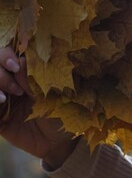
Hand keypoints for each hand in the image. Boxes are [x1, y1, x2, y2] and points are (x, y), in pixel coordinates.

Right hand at [0, 47, 77, 169]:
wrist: (59, 141)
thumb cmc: (62, 113)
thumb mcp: (52, 95)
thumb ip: (34, 81)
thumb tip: (22, 62)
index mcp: (28, 72)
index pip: (10, 54)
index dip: (6, 55)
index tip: (15, 65)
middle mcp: (12, 81)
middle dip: (0, 72)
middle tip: (16, 89)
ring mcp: (3, 97)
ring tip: (5, 98)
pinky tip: (1, 103)